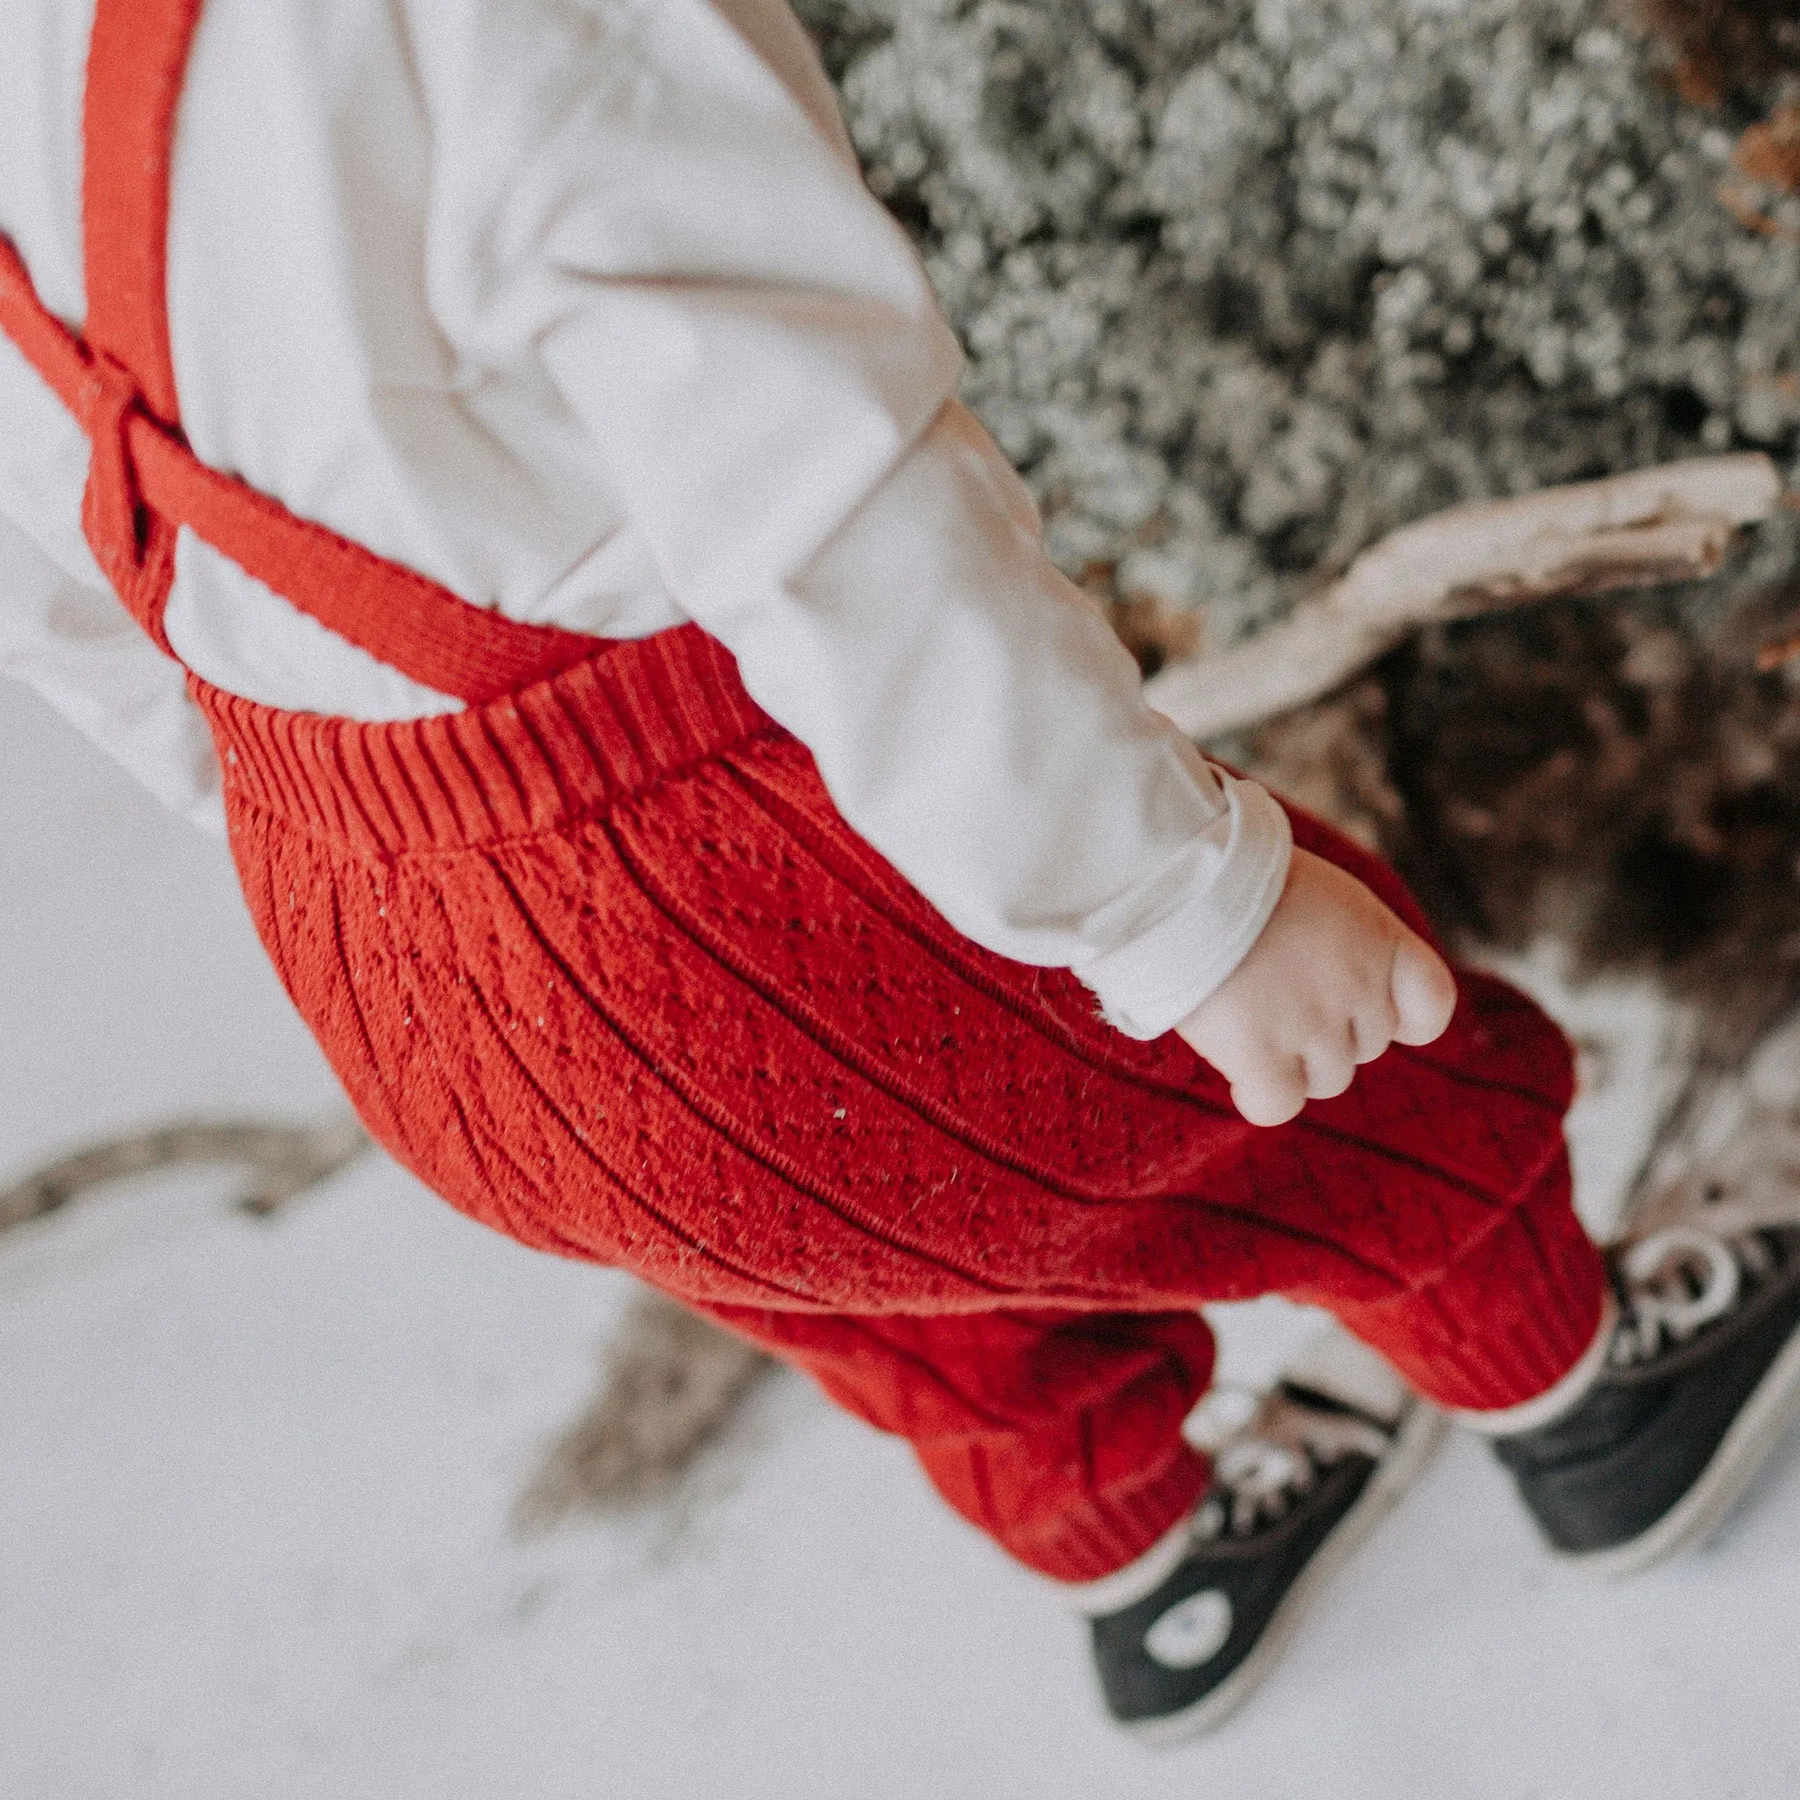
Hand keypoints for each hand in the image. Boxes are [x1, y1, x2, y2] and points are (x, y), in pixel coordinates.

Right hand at [1176, 848, 1456, 1126]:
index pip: (1431, 1004)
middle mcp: (1358, 986)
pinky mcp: (1262, 1055)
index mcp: (1378, 937)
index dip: (1401, 1018)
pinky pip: (1278, 1104)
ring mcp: (1313, 1025)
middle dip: (1326, 1030)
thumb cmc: (1234, 872)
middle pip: (1366, 1045)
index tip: (1360, 1005)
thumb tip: (1323, 990)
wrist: (1181, 878)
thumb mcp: (1315, 893)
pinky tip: (1237, 1068)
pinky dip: (1260, 1095)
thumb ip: (1340, 942)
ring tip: (1245, 1018)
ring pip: (1327, 1079)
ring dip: (1292, 1060)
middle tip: (1271, 993)